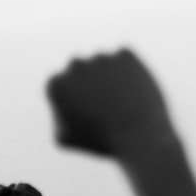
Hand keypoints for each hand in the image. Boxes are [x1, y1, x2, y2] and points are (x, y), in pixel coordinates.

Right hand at [46, 49, 176, 158]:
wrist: (138, 136)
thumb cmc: (101, 141)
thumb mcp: (66, 138)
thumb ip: (57, 116)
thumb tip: (60, 103)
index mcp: (56, 84)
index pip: (62, 84)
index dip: (75, 100)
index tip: (87, 114)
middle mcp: (76, 65)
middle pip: (81, 69)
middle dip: (91, 83)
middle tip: (105, 105)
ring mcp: (101, 57)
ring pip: (104, 64)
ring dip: (110, 76)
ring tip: (122, 101)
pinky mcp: (125, 54)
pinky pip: (124, 58)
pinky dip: (129, 69)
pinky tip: (133, 89)